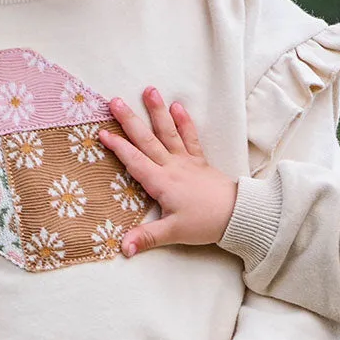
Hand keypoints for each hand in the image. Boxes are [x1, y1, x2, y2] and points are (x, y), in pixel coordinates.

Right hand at [99, 88, 238, 255]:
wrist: (237, 215)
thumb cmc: (205, 223)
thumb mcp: (173, 232)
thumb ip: (147, 237)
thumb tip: (124, 249)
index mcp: (161, 182)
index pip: (134, 161)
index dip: (118, 147)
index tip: (102, 132)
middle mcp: (172, 166)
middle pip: (147, 140)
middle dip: (130, 120)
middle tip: (114, 101)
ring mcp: (187, 161)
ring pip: (168, 132)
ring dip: (158, 112)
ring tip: (150, 90)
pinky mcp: (200, 161)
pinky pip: (191, 138)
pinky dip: (184, 122)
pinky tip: (178, 106)